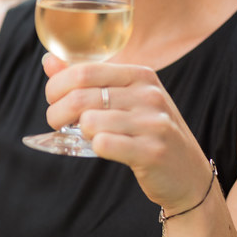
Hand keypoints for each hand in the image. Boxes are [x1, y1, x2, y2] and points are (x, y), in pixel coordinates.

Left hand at [42, 53, 211, 215]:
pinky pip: (104, 144)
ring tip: (87, 136)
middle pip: (80, 96)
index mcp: (140, 75)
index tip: (54, 100)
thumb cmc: (149, 133)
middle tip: (58, 123)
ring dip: (77, 133)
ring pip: (89, 122)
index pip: (84, 70)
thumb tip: (49, 60)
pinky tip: (104, 148)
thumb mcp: (124, 99)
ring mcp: (153, 122)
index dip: (56, 86)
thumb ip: (86, 80)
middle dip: (57, 112)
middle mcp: (149, 94)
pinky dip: (95, 148)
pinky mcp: (153, 151)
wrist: (188, 175)